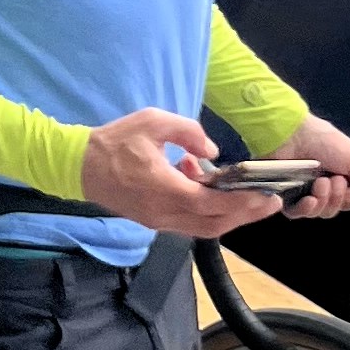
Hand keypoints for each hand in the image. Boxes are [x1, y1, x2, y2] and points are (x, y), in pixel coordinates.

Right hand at [79, 109, 274, 239]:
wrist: (79, 166)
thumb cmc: (114, 142)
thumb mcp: (152, 121)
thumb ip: (187, 132)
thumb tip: (212, 152)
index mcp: (164, 189)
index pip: (212, 204)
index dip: (242, 203)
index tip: (266, 196)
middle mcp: (164, 213)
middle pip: (214, 224)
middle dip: (246, 215)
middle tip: (271, 202)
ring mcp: (158, 221)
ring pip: (204, 228)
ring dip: (229, 216)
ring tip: (250, 199)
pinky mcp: (154, 221)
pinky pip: (190, 223)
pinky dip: (208, 212)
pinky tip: (208, 187)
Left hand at [282, 114, 349, 220]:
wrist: (293, 134)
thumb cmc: (322, 139)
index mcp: (337, 174)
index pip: (347, 202)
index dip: (349, 199)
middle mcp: (320, 183)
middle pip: (334, 209)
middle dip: (337, 197)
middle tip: (333, 179)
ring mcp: (301, 189)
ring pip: (318, 212)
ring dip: (323, 199)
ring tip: (319, 182)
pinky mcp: (284, 193)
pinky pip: (296, 213)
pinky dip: (305, 209)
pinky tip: (309, 199)